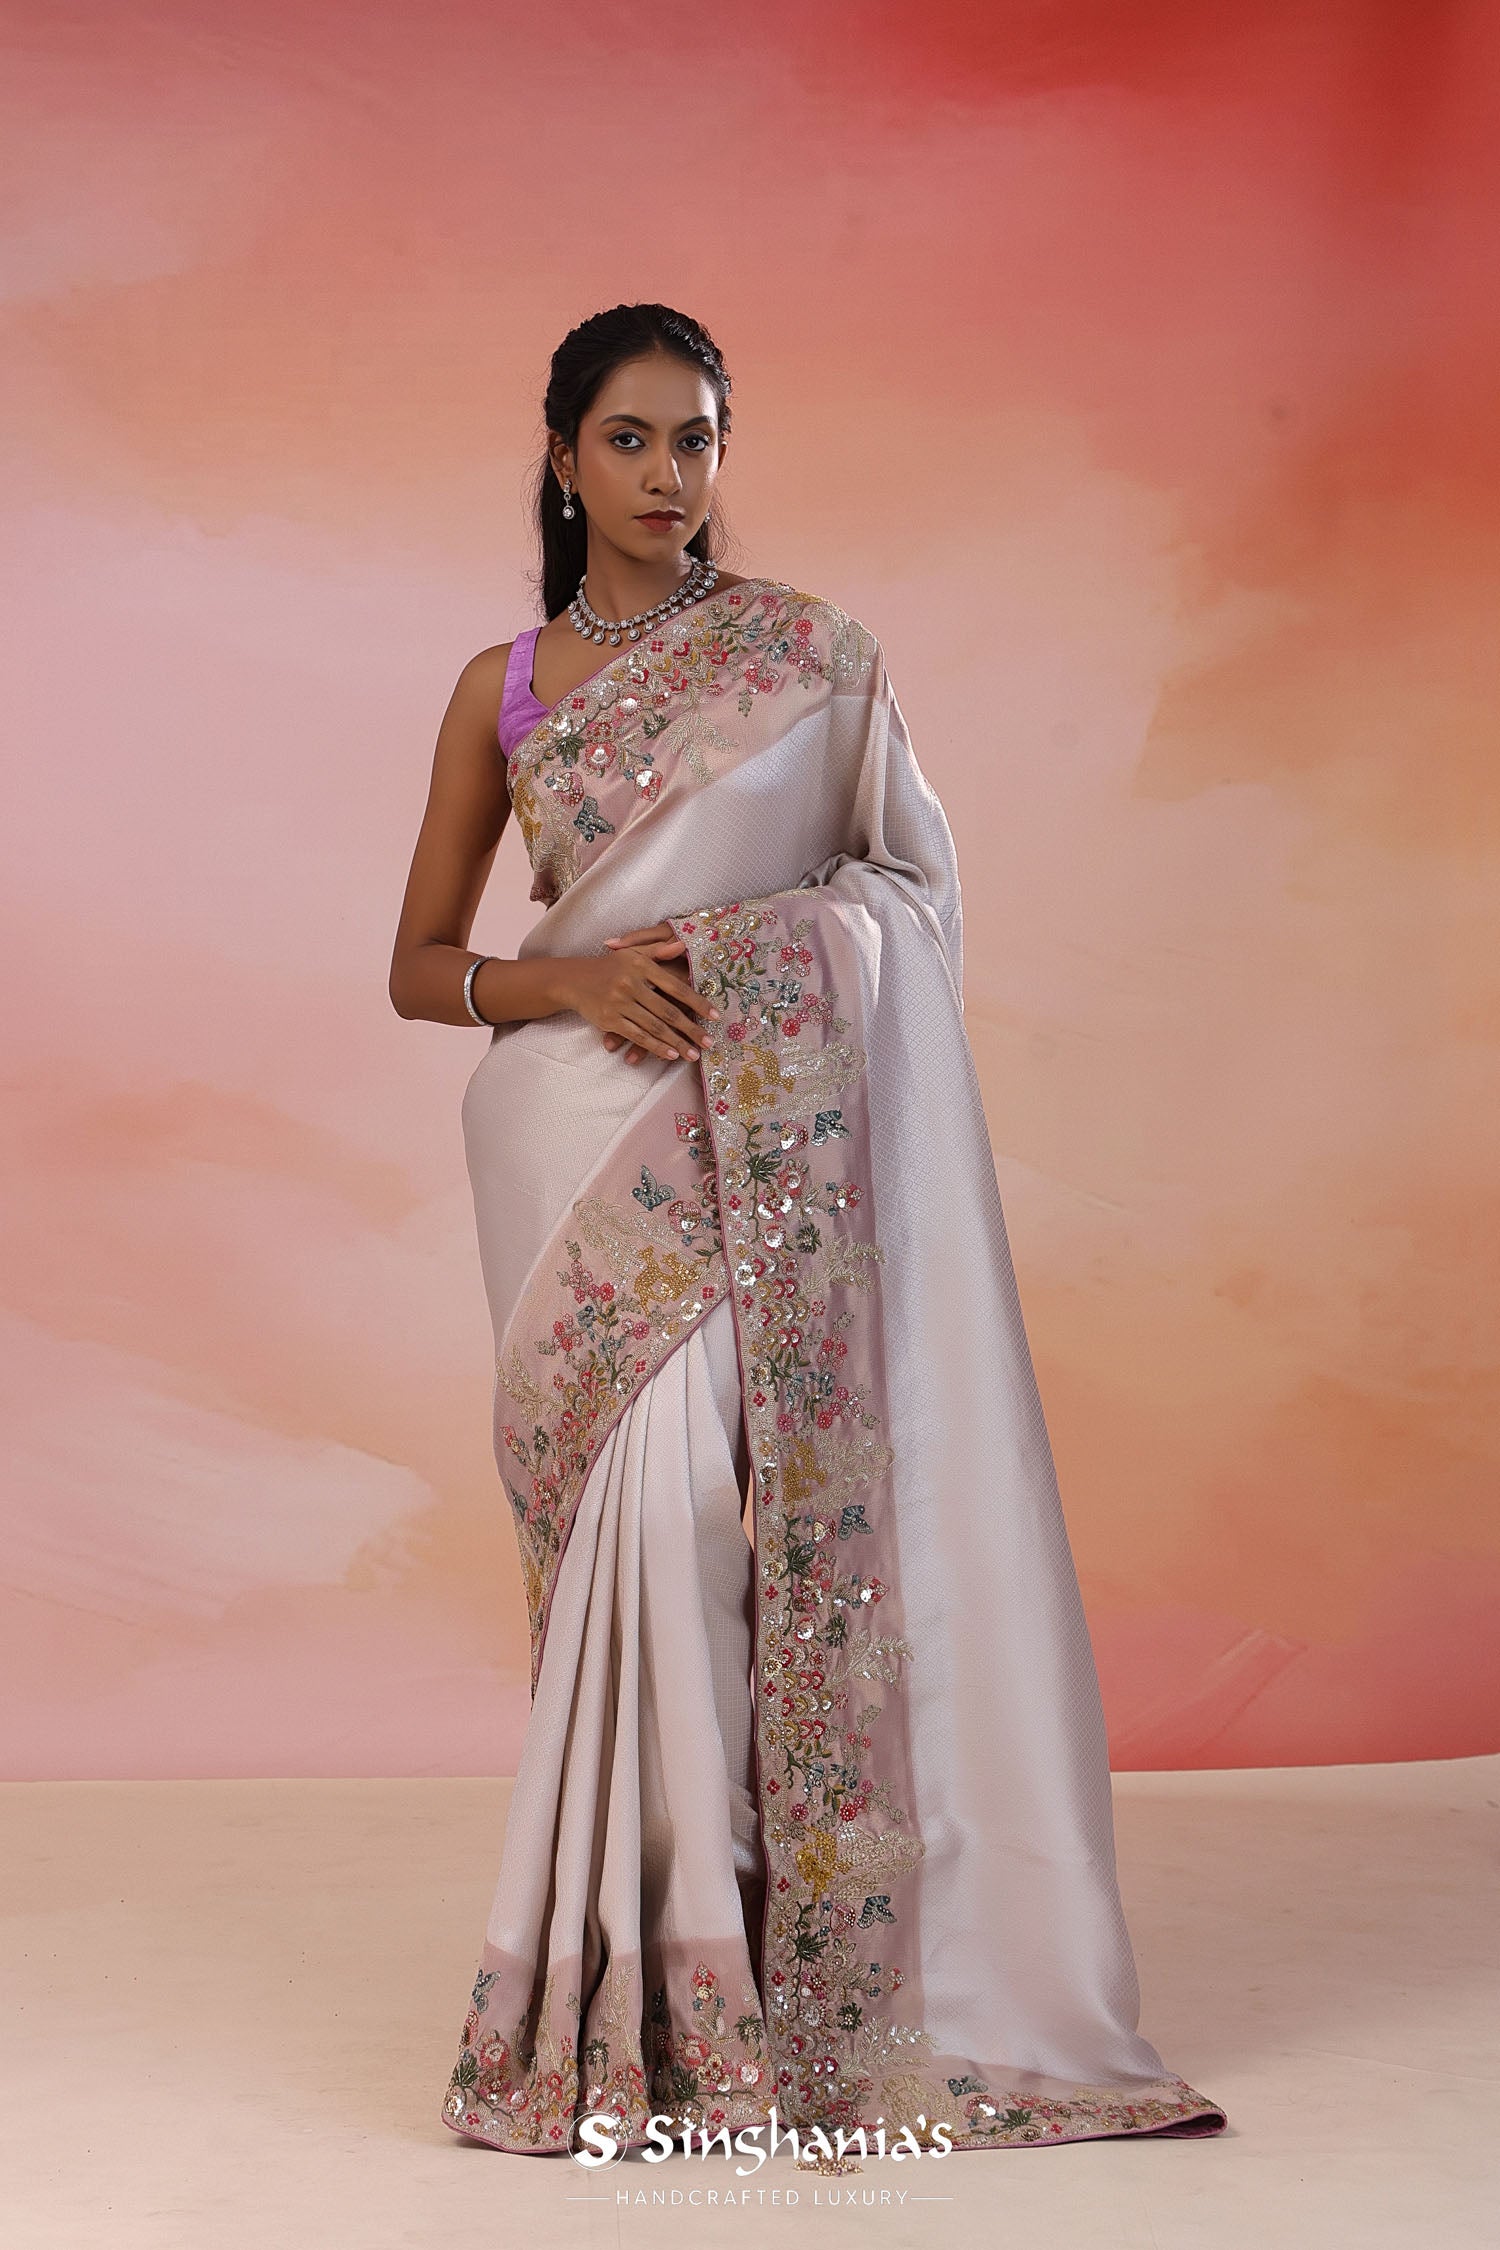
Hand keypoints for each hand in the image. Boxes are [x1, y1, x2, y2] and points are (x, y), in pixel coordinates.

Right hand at [565, 922, 719, 1066]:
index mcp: (641, 966)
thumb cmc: (610, 966)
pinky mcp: (609, 1020)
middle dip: (691, 1030)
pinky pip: (637, 1036)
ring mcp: (619, 1003)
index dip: (697, 1002)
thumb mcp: (633, 953)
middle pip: (668, 1011)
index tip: (715, 1016)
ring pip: (654, 1027)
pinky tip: (670, 1054)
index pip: (676, 987)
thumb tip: (683, 944)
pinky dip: (655, 1047)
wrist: (573, 979)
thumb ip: (659, 951)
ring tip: (693, 1054)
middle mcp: (631, 983)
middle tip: (709, 1043)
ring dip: (676, 1043)